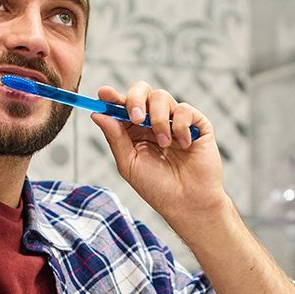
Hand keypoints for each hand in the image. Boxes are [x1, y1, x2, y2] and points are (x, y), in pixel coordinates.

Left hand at [91, 82, 228, 225]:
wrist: (188, 203)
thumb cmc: (157, 187)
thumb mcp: (129, 164)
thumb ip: (115, 138)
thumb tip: (97, 114)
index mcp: (134, 130)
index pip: (121, 105)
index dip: (112, 97)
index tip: (103, 93)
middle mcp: (153, 121)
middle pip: (141, 90)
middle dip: (135, 99)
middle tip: (134, 118)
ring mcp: (175, 121)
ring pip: (161, 97)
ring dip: (159, 120)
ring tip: (164, 143)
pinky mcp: (197, 124)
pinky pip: (184, 109)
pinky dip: (180, 126)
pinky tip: (184, 145)